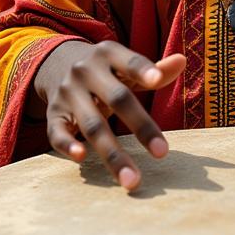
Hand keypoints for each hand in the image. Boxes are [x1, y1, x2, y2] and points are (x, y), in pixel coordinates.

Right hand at [34, 40, 185, 190]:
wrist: (57, 64)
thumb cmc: (107, 70)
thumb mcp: (126, 64)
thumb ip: (156, 69)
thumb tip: (181, 61)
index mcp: (108, 54)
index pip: (129, 62)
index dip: (143, 70)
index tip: (158, 80)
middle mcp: (86, 71)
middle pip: (116, 98)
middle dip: (140, 126)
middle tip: (163, 153)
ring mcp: (68, 93)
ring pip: (91, 124)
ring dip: (112, 153)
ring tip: (132, 180)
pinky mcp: (53, 114)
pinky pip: (57, 132)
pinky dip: (68, 145)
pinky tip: (81, 157)